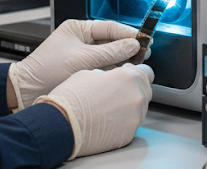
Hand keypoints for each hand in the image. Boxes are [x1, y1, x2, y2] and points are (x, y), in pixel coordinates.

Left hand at [8, 19, 140, 109]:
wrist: (26, 92)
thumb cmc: (45, 71)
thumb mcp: (83, 59)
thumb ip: (110, 52)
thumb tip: (132, 45)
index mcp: (78, 29)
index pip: (109, 27)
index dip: (128, 33)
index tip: (143, 39)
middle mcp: (81, 40)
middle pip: (111, 41)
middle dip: (127, 46)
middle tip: (144, 51)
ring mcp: (82, 55)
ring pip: (108, 55)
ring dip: (122, 59)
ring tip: (137, 63)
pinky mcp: (82, 70)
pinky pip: (103, 66)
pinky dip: (113, 69)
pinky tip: (123, 72)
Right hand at [36, 63, 153, 158]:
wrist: (59, 126)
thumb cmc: (70, 99)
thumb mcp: (89, 73)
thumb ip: (109, 74)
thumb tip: (111, 76)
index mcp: (129, 77)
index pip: (147, 72)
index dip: (136, 74)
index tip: (127, 78)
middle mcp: (137, 96)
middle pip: (144, 90)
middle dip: (132, 90)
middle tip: (114, 95)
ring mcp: (135, 117)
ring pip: (139, 109)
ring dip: (128, 107)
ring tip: (107, 110)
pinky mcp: (129, 134)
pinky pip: (130, 125)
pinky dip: (122, 123)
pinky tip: (106, 122)